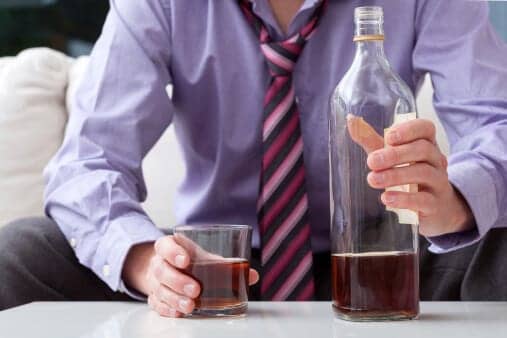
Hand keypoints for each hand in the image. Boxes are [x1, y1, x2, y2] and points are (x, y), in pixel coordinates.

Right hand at [122, 236, 258, 317]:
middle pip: (161, 270)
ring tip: (191, 305)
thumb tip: (252, 275)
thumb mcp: (205, 257)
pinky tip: (179, 313)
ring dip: (175, 298)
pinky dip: (167, 309)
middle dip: (178, 281)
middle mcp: (159, 262)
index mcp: (169, 246)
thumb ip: (225, 264)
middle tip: (195, 289)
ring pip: (159, 289)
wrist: (167, 268)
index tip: (186, 260)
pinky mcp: (154, 297)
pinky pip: (156, 304)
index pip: (165, 245)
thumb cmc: (190, 261)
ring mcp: (154, 281)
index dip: (173, 252)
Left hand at [347, 115, 473, 236]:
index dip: (409, 130)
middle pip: (423, 149)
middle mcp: (436, 160)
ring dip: (395, 175)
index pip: (426, 128)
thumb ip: (372, 141)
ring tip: (372, 180)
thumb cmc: (410, 177)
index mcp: (427, 144)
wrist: (437, 209)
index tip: (388, 137)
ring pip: (423, 173)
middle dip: (395, 154)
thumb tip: (351, 121)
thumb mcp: (391, 157)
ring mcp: (438, 182)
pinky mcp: (435, 205)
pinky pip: (423, 200)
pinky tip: (386, 198)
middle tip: (371, 162)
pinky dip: (404, 198)